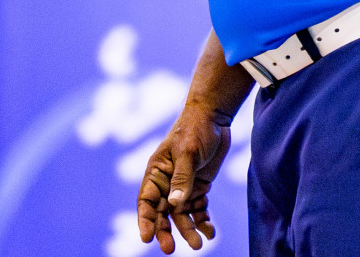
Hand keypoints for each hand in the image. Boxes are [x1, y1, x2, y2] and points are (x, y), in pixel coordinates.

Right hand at [137, 105, 230, 252]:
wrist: (215, 116)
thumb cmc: (195, 129)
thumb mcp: (188, 152)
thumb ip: (182, 178)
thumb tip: (174, 205)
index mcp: (156, 172)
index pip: (146, 201)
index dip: (145, 220)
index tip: (146, 238)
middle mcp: (167, 182)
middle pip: (162, 213)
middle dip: (166, 231)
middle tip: (170, 249)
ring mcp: (183, 186)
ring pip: (181, 214)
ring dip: (188, 230)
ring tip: (198, 245)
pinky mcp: (199, 186)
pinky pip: (198, 208)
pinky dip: (203, 221)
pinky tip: (210, 232)